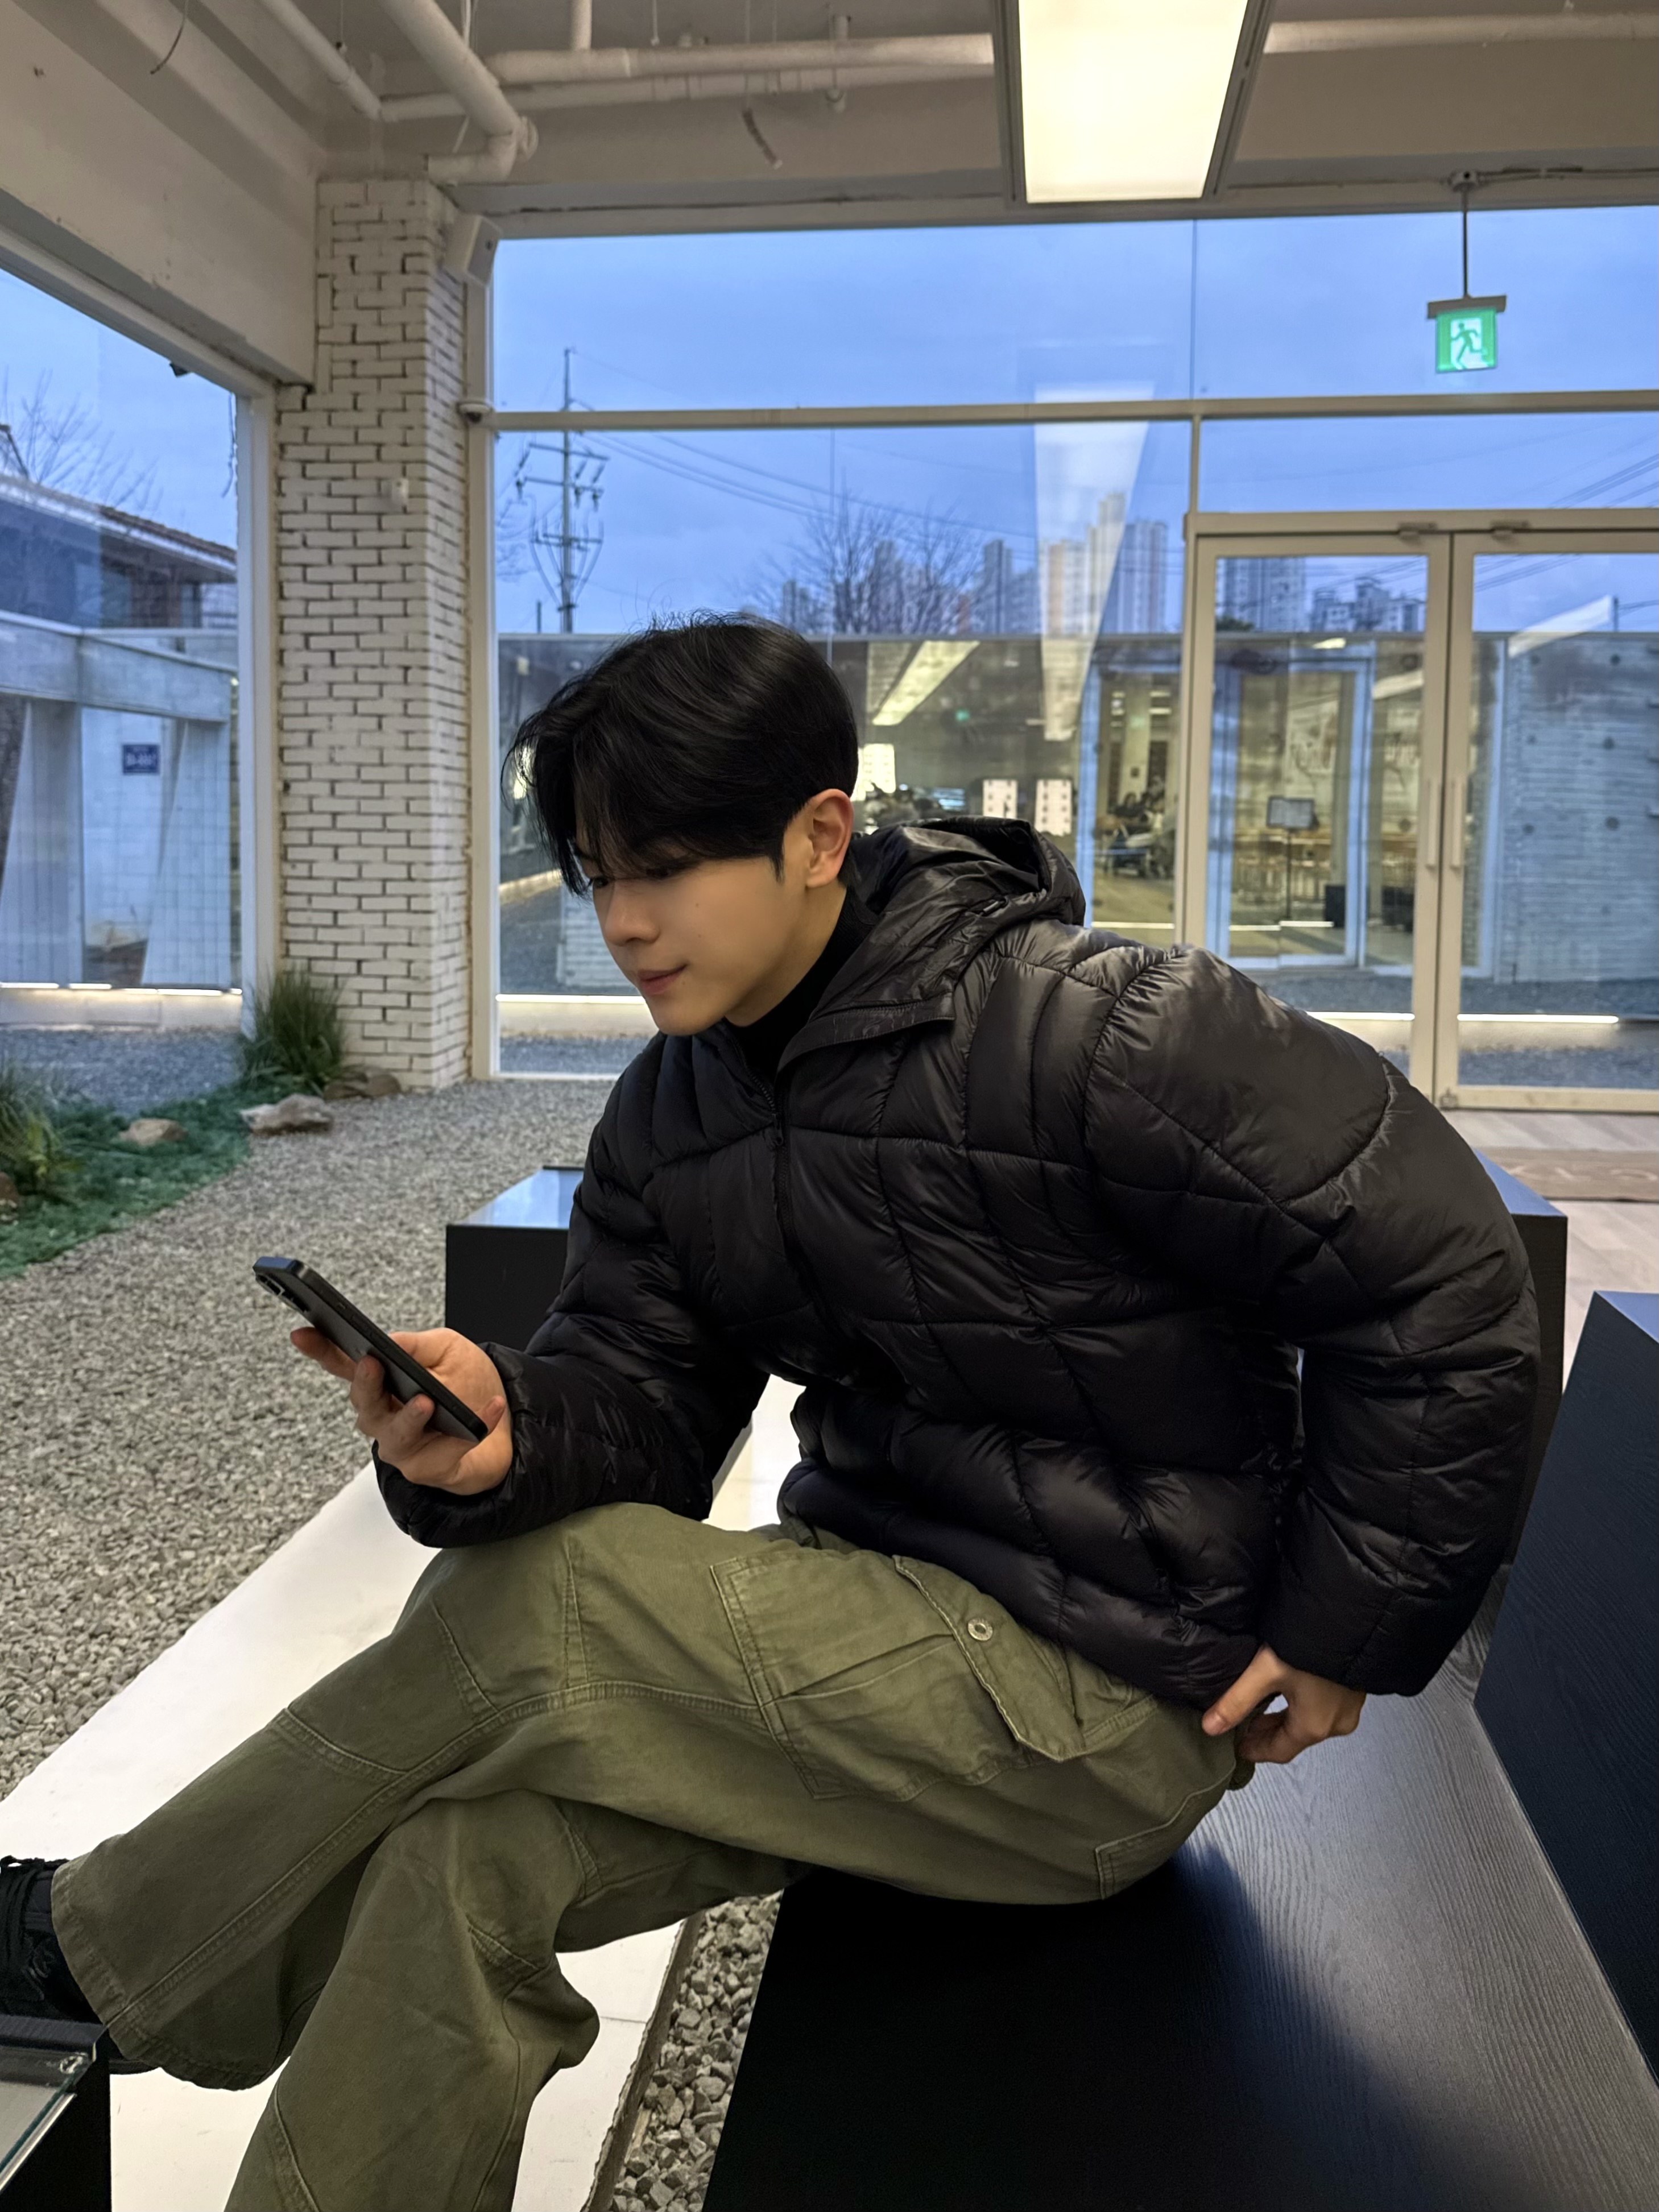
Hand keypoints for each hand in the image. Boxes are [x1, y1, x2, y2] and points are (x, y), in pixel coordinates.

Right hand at [292, 1326, 512, 1495]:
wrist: (507, 1419)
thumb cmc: (465, 1382)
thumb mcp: (445, 1349)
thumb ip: (416, 1345)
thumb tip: (390, 1342)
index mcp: (381, 1382)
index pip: (344, 1366)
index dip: (321, 1351)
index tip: (302, 1334)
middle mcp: (383, 1417)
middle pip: (365, 1404)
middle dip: (366, 1385)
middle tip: (372, 1365)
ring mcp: (402, 1445)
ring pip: (395, 1436)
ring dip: (409, 1418)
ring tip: (425, 1402)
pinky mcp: (429, 1468)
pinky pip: (448, 1450)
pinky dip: (474, 1428)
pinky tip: (490, 1409)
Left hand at [1200, 1642, 1364, 1765]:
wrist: (1350, 1615)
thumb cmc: (1312, 1642)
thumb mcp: (1266, 1671)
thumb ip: (1237, 1700)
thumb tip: (1210, 1726)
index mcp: (1314, 1726)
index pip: (1279, 1752)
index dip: (1255, 1750)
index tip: (1238, 1747)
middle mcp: (1335, 1723)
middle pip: (1294, 1738)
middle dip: (1266, 1734)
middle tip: (1241, 1726)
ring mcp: (1348, 1707)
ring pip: (1308, 1723)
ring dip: (1282, 1720)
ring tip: (1257, 1709)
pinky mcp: (1353, 1689)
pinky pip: (1321, 1709)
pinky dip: (1299, 1707)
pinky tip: (1285, 1692)